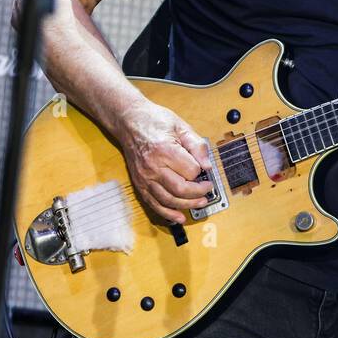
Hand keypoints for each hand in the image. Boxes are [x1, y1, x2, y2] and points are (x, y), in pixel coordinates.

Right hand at [116, 101, 213, 224]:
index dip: (201, 172)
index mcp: (165, 150)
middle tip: (208, 190)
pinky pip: (153, 204)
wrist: (129, 121)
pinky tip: (179, 217)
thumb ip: (197, 145)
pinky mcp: (139, 184)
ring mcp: (144, 178)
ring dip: (187, 205)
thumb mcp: (181, 126)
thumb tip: (207, 166)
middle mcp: (153, 167)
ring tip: (200, 203)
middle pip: (180, 189)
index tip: (206, 170)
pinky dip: (167, 213)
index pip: (191, 171)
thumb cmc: (156, 121)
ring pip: (168, 200)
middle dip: (198, 193)